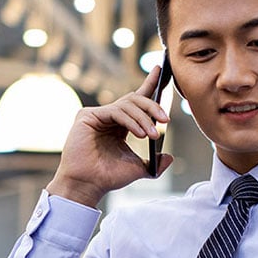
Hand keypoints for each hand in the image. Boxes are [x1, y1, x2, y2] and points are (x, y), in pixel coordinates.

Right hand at [45, 66, 172, 206]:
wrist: (88, 185)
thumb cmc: (108, 177)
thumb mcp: (138, 168)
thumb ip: (154, 163)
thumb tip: (169, 158)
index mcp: (120, 124)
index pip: (137, 100)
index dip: (149, 84)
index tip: (162, 71)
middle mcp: (109, 116)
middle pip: (135, 100)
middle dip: (153, 106)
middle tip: (165, 120)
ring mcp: (97, 115)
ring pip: (127, 104)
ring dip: (144, 118)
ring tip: (152, 134)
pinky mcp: (87, 116)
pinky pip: (115, 111)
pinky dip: (130, 121)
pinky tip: (139, 133)